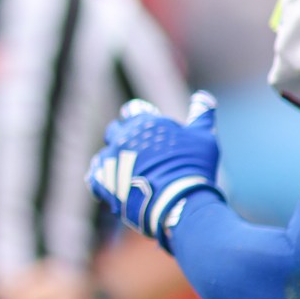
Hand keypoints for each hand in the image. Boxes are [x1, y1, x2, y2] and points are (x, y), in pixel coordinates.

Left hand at [87, 90, 219, 249]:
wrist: (179, 202)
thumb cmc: (194, 167)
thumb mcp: (204, 137)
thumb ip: (201, 115)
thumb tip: (203, 96)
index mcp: (144, 122)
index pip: (133, 110)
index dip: (140, 116)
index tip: (148, 128)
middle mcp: (122, 137)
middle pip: (115, 131)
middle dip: (124, 137)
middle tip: (139, 152)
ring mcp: (110, 159)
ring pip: (105, 155)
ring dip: (114, 160)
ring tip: (128, 173)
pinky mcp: (102, 182)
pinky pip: (95, 177)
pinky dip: (103, 180)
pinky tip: (116, 186)